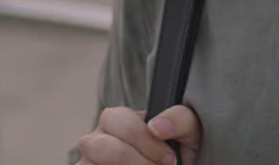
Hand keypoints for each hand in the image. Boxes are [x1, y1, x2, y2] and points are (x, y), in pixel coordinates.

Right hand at [76, 104, 201, 164]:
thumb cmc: (180, 153)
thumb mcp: (190, 133)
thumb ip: (180, 119)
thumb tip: (156, 126)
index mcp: (120, 121)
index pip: (118, 120)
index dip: (144, 140)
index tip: (170, 158)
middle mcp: (98, 140)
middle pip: (97, 145)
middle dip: (132, 159)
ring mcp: (89, 163)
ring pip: (88, 164)